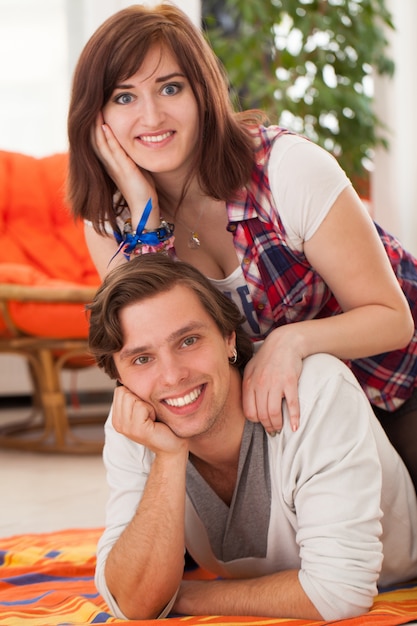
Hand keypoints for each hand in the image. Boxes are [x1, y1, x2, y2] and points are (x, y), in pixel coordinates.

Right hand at [92, 112, 159, 228]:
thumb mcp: (135, 168)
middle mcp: (109, 164)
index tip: (93, 109)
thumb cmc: (142, 189)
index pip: (97, 141)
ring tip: (93, 109)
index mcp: (110, 164)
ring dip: (96, 126)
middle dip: (90, 122)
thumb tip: (138, 141)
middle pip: (94, 140)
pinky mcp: (124, 170)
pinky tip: (105, 126)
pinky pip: (113, 151)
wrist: (145, 208)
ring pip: (100, 143)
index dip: (93, 126)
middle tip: (88, 104)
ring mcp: (115, 167)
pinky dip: (109, 138)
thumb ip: (131, 155)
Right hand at [112, 385, 187, 454]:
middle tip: (149, 414)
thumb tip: (127, 375)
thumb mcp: (144, 408)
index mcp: (117, 417)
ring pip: (132, 397)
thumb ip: (133, 396)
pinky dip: (151, 410)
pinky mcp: (137, 429)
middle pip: (124, 391)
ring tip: (152, 418)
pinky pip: (141, 406)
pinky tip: (155, 422)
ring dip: (147, 404)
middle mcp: (118, 423)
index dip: (136, 394)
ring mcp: (126, 428)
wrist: (172, 445)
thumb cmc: (161, 424)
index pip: (120, 390)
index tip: (145, 410)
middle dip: (140, 398)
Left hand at [242, 326, 302, 433]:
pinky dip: (294, 418)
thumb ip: (248, 387)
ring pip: (273, 413)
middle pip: (261, 415)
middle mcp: (260, 385)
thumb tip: (248, 406)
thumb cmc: (268, 357)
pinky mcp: (290, 382)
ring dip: (278, 425)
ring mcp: (275, 384)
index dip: (255, 421)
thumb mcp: (251, 369)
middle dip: (267, 426)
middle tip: (273, 430)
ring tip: (281, 428)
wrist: (285, 343)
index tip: (261, 423)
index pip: (249, 411)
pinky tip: (295, 426)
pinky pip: (291, 405)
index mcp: (249, 383)